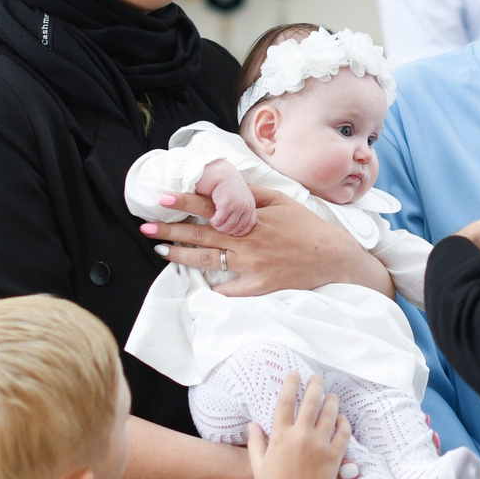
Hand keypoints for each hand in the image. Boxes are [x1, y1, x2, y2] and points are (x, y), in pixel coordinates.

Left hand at [148, 190, 389, 298]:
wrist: (333, 259)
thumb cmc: (308, 227)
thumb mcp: (282, 201)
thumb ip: (252, 195)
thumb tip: (226, 187)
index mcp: (251, 218)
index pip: (211, 207)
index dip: (185, 203)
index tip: (163, 199)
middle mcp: (246, 242)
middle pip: (201, 235)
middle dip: (170, 230)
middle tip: (146, 227)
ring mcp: (250, 266)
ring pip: (206, 261)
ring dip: (180, 255)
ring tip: (160, 250)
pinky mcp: (257, 287)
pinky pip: (228, 291)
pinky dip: (213, 290)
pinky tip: (197, 286)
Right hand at [206, 176, 258, 237]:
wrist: (217, 171)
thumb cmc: (224, 186)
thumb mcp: (237, 199)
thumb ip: (240, 211)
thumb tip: (234, 230)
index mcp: (250, 205)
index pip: (248, 226)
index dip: (237, 232)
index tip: (228, 230)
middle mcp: (247, 206)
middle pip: (237, 229)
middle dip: (226, 230)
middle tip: (218, 225)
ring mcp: (238, 205)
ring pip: (228, 227)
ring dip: (219, 226)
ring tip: (214, 221)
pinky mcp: (227, 204)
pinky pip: (219, 221)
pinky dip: (214, 221)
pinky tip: (211, 216)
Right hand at [245, 374, 350, 478]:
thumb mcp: (258, 464)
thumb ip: (255, 442)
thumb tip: (252, 424)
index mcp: (281, 436)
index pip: (285, 402)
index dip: (290, 384)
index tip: (295, 374)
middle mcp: (301, 436)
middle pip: (310, 401)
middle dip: (315, 386)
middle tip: (317, 379)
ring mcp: (320, 445)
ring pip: (329, 413)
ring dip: (331, 401)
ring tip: (331, 396)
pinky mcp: (335, 456)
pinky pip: (343, 433)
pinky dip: (344, 423)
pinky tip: (341, 419)